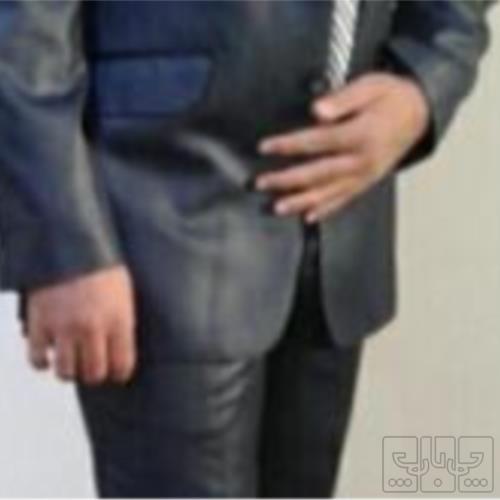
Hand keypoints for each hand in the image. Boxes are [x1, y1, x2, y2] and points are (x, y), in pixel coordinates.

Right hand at [25, 264, 135, 384]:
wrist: (71, 240)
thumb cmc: (103, 265)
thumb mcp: (125, 293)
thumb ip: (123, 323)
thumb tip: (122, 350)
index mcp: (120, 319)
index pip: (122, 366)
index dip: (119, 373)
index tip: (116, 371)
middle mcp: (93, 327)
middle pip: (94, 373)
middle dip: (94, 372)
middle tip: (92, 364)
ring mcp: (64, 326)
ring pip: (66, 372)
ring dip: (69, 370)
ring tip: (71, 361)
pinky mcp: (39, 322)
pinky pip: (37, 359)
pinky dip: (42, 361)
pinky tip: (49, 354)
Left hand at [255, 73, 429, 221]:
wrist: (420, 114)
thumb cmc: (391, 97)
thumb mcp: (371, 86)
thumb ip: (344, 99)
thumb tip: (318, 111)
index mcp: (362, 134)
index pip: (318, 142)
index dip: (290, 145)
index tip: (265, 147)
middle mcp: (362, 161)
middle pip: (318, 173)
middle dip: (286, 179)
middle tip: (261, 182)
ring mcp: (365, 176)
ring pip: (328, 193)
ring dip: (300, 201)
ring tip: (277, 207)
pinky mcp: (366, 183)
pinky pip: (343, 200)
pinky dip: (325, 210)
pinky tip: (308, 218)